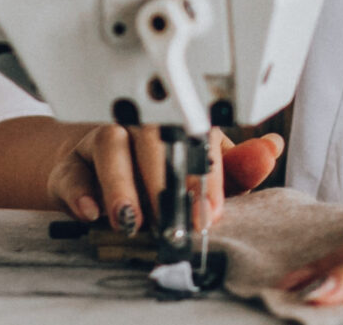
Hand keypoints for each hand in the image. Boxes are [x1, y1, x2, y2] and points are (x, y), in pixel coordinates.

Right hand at [48, 125, 283, 235]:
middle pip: (150, 136)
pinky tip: (92, 212)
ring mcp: (102, 142)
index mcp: (179, 121)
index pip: (196, 137)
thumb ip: (238, 167)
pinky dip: (79, 191)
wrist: (105, 172)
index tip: (211, 210)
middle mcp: (140, 124)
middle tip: (175, 222)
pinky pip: (70, 172)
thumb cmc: (165, 169)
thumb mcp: (206, 171)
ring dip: (121, 184)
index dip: (206, 173)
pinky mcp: (70, 166)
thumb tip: (272, 149)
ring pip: (109, 146)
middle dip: (165, 181)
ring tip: (132, 219)